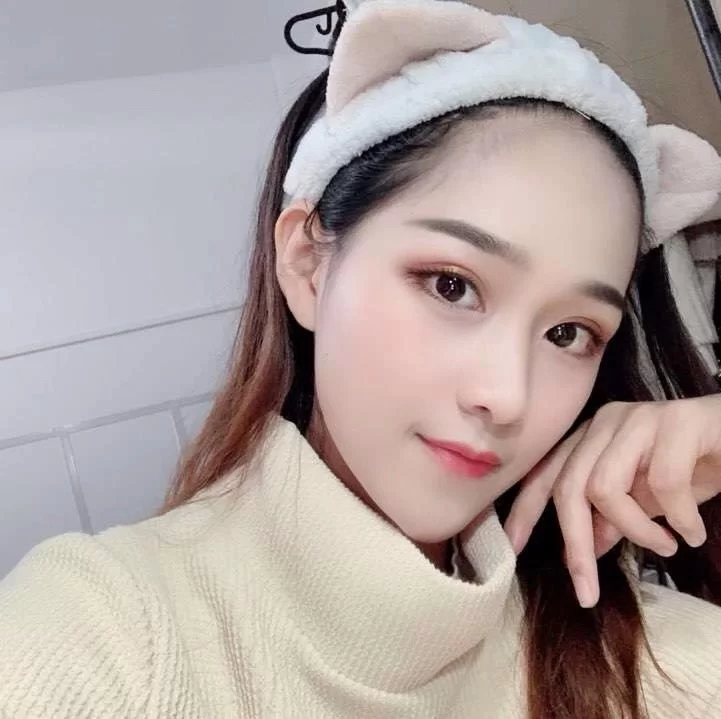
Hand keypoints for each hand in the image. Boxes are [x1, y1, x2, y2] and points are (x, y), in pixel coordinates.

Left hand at [503, 396, 720, 607]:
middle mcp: (607, 422)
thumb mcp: (648, 500)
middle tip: (588, 589)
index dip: (525, 511)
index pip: (546, 474)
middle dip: (575, 545)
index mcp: (592, 437)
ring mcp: (640, 417)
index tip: (511, 548)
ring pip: (605, 486)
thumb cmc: (699, 464)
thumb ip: (614, 517)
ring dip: (636, 530)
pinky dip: (678, 518)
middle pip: (569, 487)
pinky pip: (663, 482)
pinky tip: (692, 532)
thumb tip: (586, 548)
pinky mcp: (678, 421)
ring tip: (668, 546)